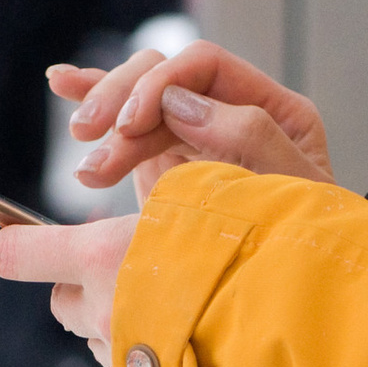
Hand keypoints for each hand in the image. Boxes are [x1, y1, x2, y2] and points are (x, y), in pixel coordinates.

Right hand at [0, 36, 336, 363]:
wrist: (291, 300)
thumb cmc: (306, 250)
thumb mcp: (292, 193)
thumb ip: (251, 138)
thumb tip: (183, 102)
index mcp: (274, 110)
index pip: (205, 65)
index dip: (161, 85)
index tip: (130, 125)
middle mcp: (232, 113)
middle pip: (165, 75)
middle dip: (122, 103)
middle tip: (92, 140)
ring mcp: (196, 134)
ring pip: (139, 95)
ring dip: (103, 115)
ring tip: (84, 157)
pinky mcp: (166, 158)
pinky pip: (128, 120)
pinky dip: (93, 95)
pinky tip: (61, 83)